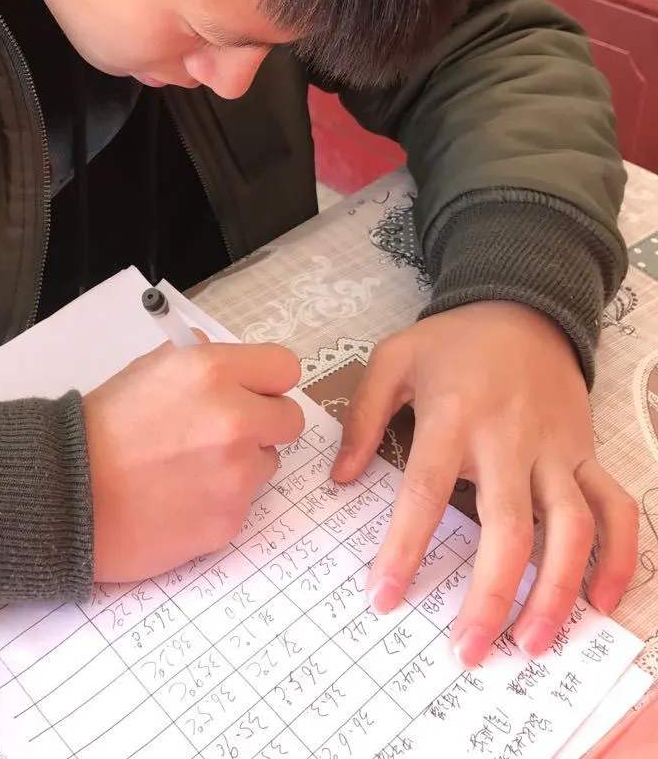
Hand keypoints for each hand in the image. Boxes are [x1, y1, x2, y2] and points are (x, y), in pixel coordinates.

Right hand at [85, 339, 304, 582]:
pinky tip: (179, 498)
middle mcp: (235, 420)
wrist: (68, 494)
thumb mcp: (148, 368)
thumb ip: (200, 360)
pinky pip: (243, 504)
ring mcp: (236, 475)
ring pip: (267, 464)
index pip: (284, 368)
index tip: (252, 393)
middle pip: (290, 419)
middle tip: (224, 434)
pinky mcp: (230, 520)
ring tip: (187, 469)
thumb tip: (232, 366)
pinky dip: (218, 502)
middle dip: (263, 424)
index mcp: (214, 372)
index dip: (267, 382)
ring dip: (240, 465)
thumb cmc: (103, 427)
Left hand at [332, 302, 638, 666]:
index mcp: (454, 414)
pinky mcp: (587, 454)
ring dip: (557, 592)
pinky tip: (602, 601)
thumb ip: (362, 417)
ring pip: (570, 529)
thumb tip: (338, 479)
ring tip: (533, 643)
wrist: (523, 306)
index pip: (426, 491)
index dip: (404, 548)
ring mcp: (556, 449)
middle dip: (490, 596)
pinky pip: (615, 509)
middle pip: (508, 528)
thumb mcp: (393, 359)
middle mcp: (510, 437)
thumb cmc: (453, 341)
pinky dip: (618, 557)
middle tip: (468, 650)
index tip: (384, 597)